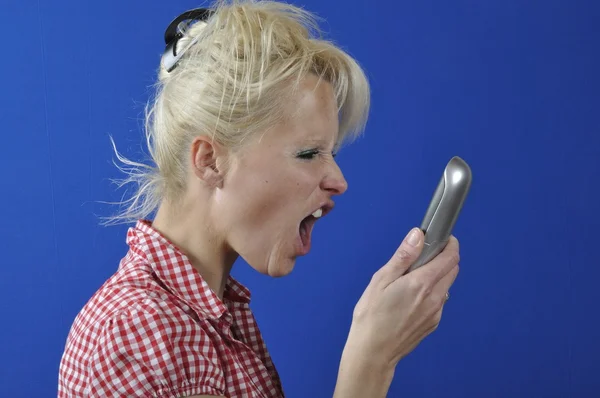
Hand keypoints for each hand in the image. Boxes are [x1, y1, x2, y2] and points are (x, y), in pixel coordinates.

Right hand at [348, 227, 459, 368]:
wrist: (373, 352)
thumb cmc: (372, 316)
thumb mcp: (381, 280)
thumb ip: (403, 256)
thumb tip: (418, 235)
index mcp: (422, 283)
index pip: (450, 257)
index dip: (449, 243)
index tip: (441, 238)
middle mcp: (435, 298)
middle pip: (453, 270)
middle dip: (444, 258)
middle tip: (422, 256)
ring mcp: (436, 312)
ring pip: (447, 286)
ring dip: (438, 276)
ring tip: (412, 279)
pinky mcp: (433, 323)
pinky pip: (439, 301)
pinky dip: (432, 292)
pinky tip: (410, 298)